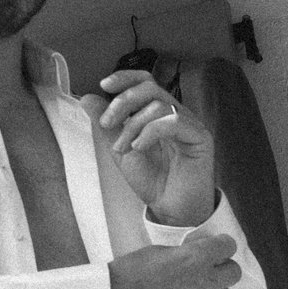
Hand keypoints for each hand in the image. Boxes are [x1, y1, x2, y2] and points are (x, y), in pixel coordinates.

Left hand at [100, 69, 216, 226]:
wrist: (172, 211)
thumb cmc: (153, 181)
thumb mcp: (121, 150)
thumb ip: (107, 126)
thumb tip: (87, 98)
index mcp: (160, 113)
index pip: (146, 82)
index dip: (126, 78)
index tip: (104, 85)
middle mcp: (177, 114)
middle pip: (151, 88)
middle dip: (123, 102)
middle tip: (107, 123)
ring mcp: (191, 125)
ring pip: (159, 105)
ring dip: (133, 124)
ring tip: (123, 148)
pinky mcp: (200, 138)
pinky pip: (174, 121)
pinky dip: (151, 131)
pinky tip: (139, 148)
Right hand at [109, 231, 239, 288]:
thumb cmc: (130, 272)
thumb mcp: (159, 251)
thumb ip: (184, 254)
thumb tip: (193, 255)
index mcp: (197, 258)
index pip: (228, 246)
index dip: (222, 245)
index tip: (215, 245)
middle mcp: (204, 282)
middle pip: (235, 273)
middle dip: (224, 266)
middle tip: (209, 265)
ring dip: (215, 287)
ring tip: (196, 284)